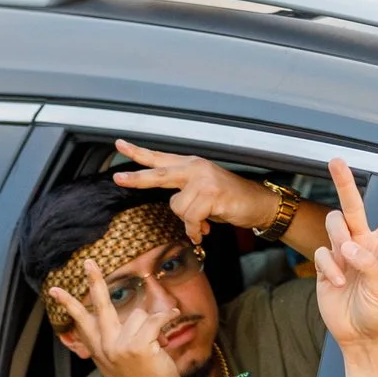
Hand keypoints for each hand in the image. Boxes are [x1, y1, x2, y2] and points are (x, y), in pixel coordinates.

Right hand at [49, 257, 183, 376]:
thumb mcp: (118, 366)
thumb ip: (114, 345)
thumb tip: (127, 322)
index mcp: (99, 350)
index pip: (81, 322)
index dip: (68, 304)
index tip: (55, 289)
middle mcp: (106, 346)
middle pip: (100, 306)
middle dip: (94, 281)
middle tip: (89, 263)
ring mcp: (121, 345)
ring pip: (138, 314)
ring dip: (152, 324)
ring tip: (157, 342)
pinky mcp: (139, 346)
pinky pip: (155, 319)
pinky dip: (167, 316)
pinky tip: (172, 316)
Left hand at [113, 140, 278, 246]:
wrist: (259, 203)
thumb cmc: (231, 200)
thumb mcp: (205, 192)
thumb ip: (185, 196)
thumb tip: (179, 213)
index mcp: (190, 165)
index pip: (160, 157)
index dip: (138, 153)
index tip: (119, 144)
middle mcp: (195, 168)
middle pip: (158, 174)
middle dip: (137, 179)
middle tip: (118, 179)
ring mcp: (203, 180)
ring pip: (178, 208)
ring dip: (189, 221)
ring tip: (203, 223)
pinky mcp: (211, 194)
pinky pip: (191, 219)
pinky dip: (196, 229)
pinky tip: (204, 232)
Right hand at [312, 157, 377, 350]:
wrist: (359, 336)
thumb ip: (369, 265)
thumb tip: (349, 246)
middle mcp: (364, 244)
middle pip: (354, 206)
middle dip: (345, 182)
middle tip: (336, 160)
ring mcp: (343, 253)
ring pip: (334, 225)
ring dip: (338, 240)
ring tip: (346, 263)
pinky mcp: (326, 266)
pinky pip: (322, 254)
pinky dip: (329, 267)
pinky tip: (338, 284)